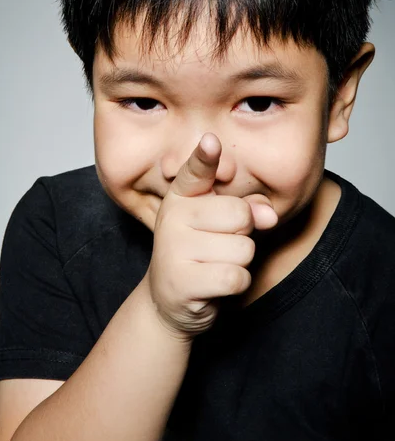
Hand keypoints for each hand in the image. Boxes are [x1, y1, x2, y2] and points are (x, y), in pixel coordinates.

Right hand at [143, 133, 277, 340]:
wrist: (171, 299)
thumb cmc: (204, 252)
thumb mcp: (224, 224)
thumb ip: (249, 208)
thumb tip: (269, 215)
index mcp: (182, 196)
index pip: (196, 172)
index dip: (205, 157)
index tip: (211, 141)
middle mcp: (172, 217)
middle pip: (240, 214)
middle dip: (243, 233)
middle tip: (220, 244)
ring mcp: (173, 249)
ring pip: (242, 248)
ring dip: (240, 262)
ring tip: (215, 264)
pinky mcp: (181, 281)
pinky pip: (235, 276)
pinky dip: (237, 284)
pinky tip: (216, 284)